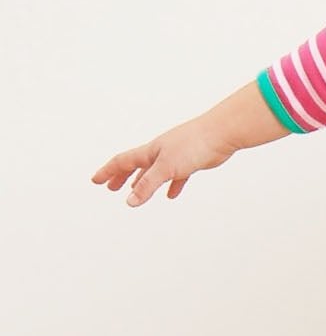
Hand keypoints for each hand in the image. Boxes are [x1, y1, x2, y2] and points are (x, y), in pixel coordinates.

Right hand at [91, 119, 239, 206]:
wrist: (221, 133)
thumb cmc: (193, 145)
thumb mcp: (166, 168)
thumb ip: (147, 185)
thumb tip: (129, 201)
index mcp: (150, 152)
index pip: (122, 161)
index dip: (108, 172)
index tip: (95, 181)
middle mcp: (160, 152)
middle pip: (135, 166)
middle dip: (121, 177)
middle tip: (111, 188)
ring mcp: (175, 156)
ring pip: (154, 171)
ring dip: (143, 181)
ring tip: (135, 191)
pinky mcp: (191, 162)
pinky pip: (177, 176)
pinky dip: (171, 186)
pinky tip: (171, 195)